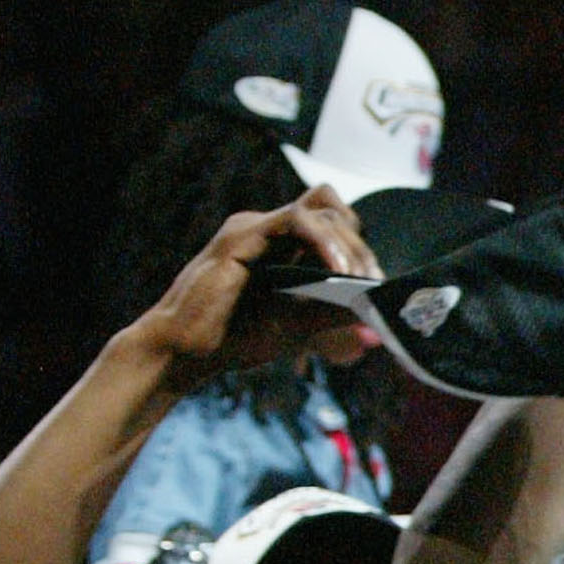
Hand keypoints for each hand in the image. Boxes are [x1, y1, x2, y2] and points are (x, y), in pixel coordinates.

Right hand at [125, 189, 376, 382]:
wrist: (186, 353)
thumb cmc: (235, 339)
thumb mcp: (300, 326)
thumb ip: (336, 315)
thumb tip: (378, 315)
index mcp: (281, 245)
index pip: (334, 222)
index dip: (362, 247)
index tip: (376, 283)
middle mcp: (267, 228)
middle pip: (333, 212)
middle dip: (361, 248)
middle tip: (372, 284)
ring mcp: (253, 228)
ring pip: (319, 210)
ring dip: (348, 244)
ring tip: (357, 280)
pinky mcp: (241, 237)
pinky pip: (294, 219)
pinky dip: (323, 241)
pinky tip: (338, 270)